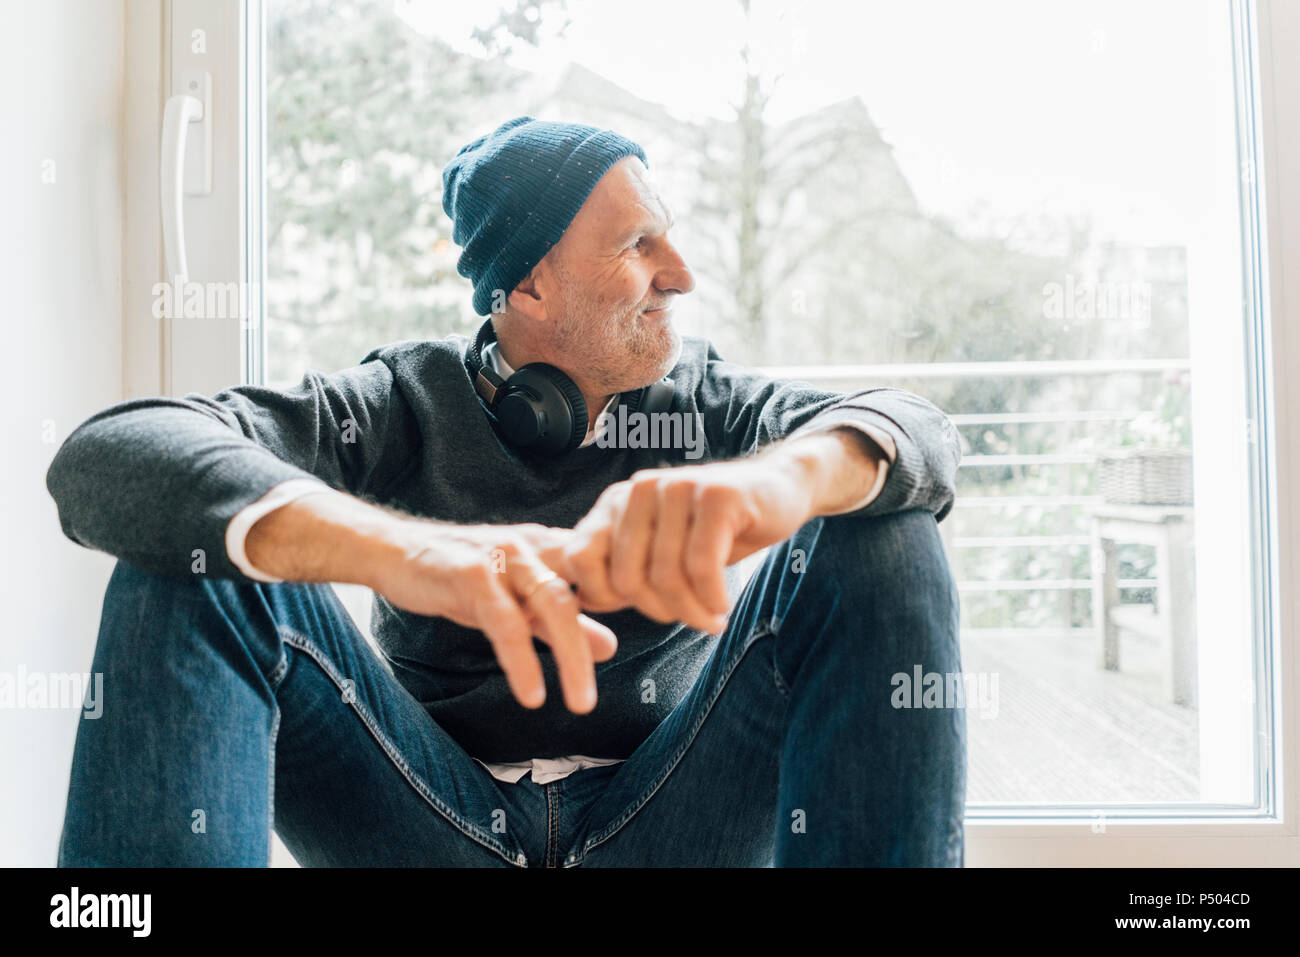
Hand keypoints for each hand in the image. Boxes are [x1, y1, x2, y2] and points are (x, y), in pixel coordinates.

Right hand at [367, 521, 615, 713]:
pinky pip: (506, 621)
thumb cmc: (460, 575)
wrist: (394, 552)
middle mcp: (533, 546)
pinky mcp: (472, 573)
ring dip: (570, 658)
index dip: (629, 602)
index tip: (639, 641)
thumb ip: (560, 622)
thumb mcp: (517, 600)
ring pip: (552, 605)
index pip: (603, 571)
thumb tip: (611, 646)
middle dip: (593, 649)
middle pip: (580, 595)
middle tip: (597, 698)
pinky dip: (522, 659)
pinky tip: (531, 692)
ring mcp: (505, 556)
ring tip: (580, 703)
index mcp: (550, 547)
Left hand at [556, 457, 818, 633]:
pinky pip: (702, 566)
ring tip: (712, 618)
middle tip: (691, 619)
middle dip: (660, 612)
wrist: (780, 492)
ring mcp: (676, 487)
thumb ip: (618, 573)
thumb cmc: (716, 532)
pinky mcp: (715, 495)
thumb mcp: (661, 554)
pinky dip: (712, 598)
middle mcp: (639, 489)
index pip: (579, 559)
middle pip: (626, 578)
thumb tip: (581, 601)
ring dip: (693, 612)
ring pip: (667, 577)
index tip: (645, 608)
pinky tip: (723, 605)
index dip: (605, 597)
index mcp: (616, 502)